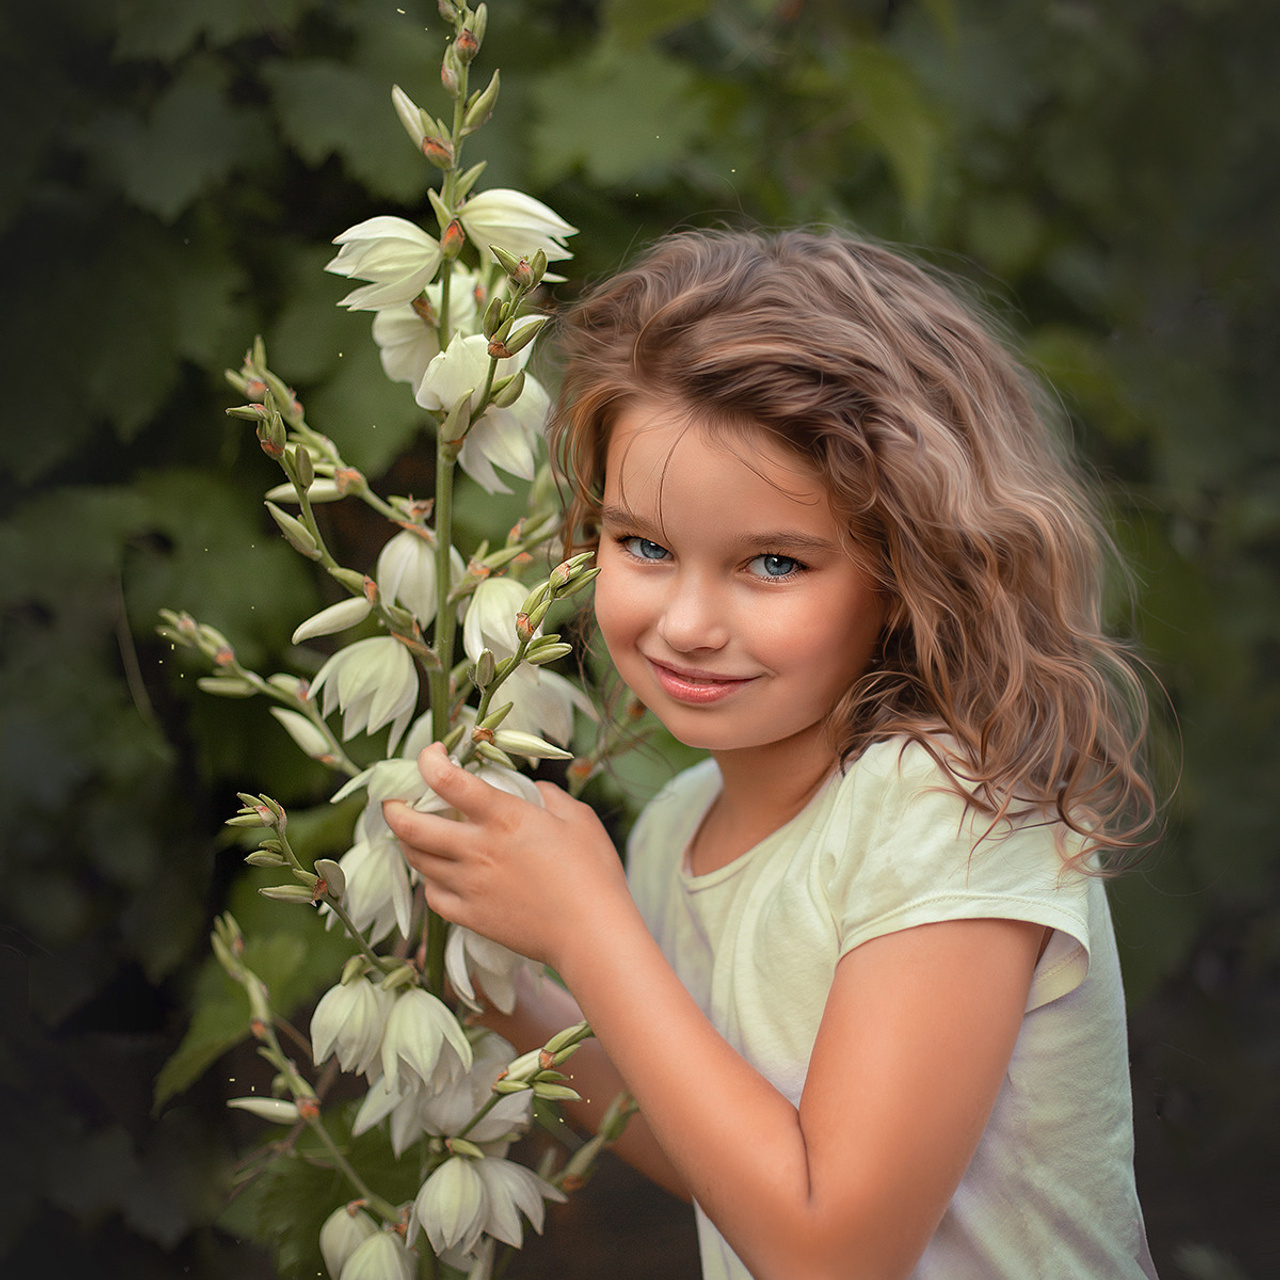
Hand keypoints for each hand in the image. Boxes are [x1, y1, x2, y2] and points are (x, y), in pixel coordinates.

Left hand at [383, 744, 630, 969]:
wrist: (592, 934)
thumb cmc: (593, 873)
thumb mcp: (578, 818)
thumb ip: (550, 797)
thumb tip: (534, 790)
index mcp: (503, 817)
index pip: (447, 780)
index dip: (428, 760)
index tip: (432, 754)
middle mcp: (477, 849)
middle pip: (410, 825)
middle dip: (393, 807)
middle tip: (395, 799)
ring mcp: (469, 886)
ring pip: (416, 860)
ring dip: (408, 842)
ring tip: (416, 833)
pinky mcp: (470, 917)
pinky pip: (433, 896)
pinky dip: (430, 880)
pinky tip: (440, 874)